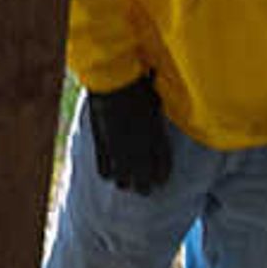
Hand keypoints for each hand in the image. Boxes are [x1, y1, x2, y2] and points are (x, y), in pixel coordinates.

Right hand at [82, 75, 171, 194]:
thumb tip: (166, 122)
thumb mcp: (156, 100)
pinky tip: (110, 176)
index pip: (162, 167)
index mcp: (156, 137)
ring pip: (123, 180)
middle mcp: (139, 147)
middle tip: (145, 189)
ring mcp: (118, 148)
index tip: (160, 181)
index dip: (161, 177)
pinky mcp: (101, 145)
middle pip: (143, 180)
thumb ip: (159, 118)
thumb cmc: (138, 83)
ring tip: (126, 185)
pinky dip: (107, 174)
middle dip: (145, 187)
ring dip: (125, 183)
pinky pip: (104, 170)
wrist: (113, 78)